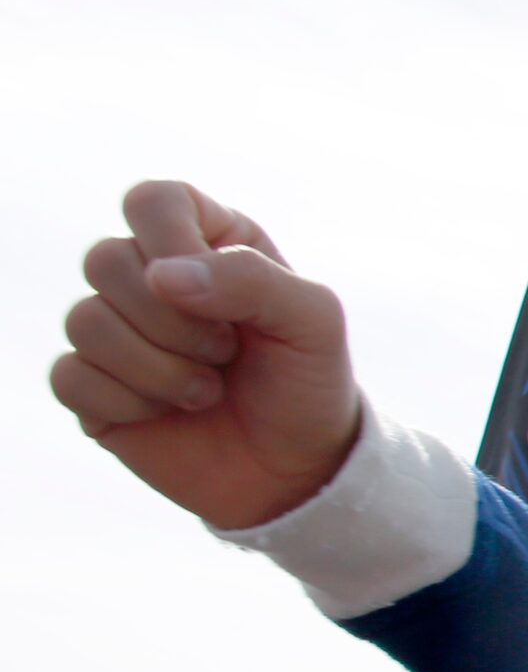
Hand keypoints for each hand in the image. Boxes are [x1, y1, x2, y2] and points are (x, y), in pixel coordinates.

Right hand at [51, 183, 361, 529]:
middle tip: (226, 353)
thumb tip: (161, 275)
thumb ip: (251, 279)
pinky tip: (168, 413)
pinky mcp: (93, 388)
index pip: (153, 200)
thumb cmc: (309, 384)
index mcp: (208, 242)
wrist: (298, 471)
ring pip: (84, 321)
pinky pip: (69, 377)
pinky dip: (126, 402)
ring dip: (157, 368)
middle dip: (173, 321)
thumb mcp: (314, 322)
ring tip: (207, 390)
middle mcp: (153, 279)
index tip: (213, 290)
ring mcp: (117, 333)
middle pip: (106, 260)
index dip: (171, 241)